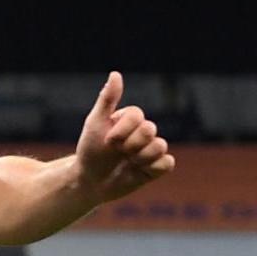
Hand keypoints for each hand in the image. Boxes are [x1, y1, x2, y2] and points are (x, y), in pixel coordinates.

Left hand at [75, 72, 174, 202]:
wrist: (89, 181)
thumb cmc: (90, 150)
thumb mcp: (95, 123)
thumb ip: (107, 99)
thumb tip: (115, 74)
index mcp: (131, 119)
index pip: (137, 116)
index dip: (121, 130)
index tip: (107, 141)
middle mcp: (144, 132)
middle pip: (150, 130)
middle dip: (129, 144)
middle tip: (117, 152)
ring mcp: (151, 149)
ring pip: (160, 146)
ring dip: (139, 157)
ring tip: (127, 163)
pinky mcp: (156, 168)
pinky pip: (167, 163)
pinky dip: (153, 167)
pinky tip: (138, 170)